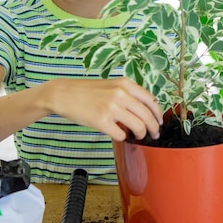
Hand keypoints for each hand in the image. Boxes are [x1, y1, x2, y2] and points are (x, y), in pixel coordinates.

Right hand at [47, 77, 162, 142]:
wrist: (63, 94)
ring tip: (137, 136)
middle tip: (153, 134)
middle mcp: (120, 94)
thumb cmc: (87, 91)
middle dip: (153, 128)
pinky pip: (121, 135)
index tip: (159, 121)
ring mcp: (111, 108)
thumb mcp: (111, 85)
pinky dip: (124, 138)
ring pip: (138, 127)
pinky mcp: (102, 121)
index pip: (151, 100)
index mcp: (125, 84)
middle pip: (147, 115)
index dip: (158, 114)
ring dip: (141, 134)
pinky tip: (120, 136)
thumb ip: (128, 94)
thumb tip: (145, 110)